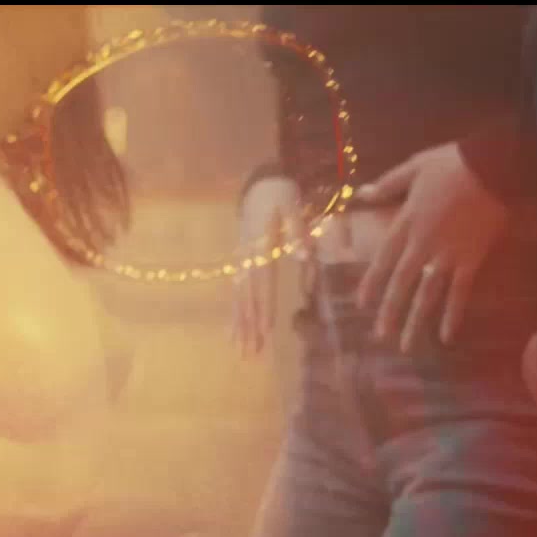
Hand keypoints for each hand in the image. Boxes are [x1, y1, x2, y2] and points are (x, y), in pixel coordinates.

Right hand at [231, 177, 301, 357]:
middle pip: (247, 295)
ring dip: (239, 324)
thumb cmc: (280, 194)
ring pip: (238, 296)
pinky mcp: (240, 263)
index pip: (263, 280)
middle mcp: (246, 256)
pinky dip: (234, 313)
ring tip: (239, 349)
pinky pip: (235, 291)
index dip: (263, 305)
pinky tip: (232, 331)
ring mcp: (240, 260)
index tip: (265, 330)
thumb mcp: (293, 205)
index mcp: (261, 243)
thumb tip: (304, 256)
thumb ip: (298, 230)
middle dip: (249, 325)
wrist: (259, 184)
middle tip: (250, 352)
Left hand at [356, 142, 510, 351]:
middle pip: (401, 283)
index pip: (383, 259)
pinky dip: (453, 315)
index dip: (372, 283)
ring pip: (427, 294)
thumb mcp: (413, 168)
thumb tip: (361, 194)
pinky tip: (447, 336)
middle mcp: (423, 245)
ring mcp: (447, 255)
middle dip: (390, 311)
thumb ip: (387, 185)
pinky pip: (460, 293)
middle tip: (380, 336)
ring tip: (407, 346)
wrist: (494, 166)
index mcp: (406, 222)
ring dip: (416, 321)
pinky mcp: (471, 260)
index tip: (361, 304)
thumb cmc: (452, 164)